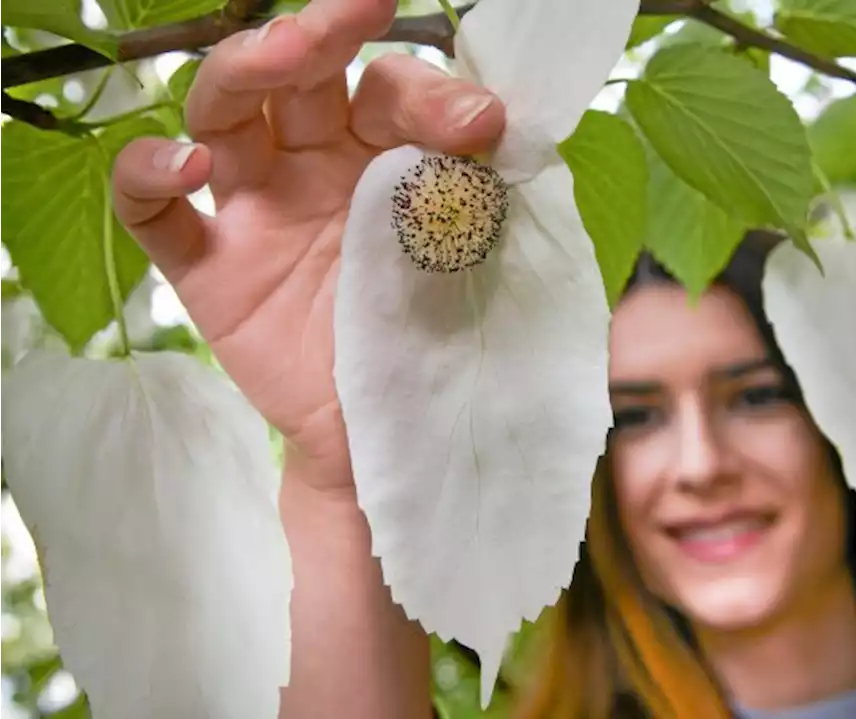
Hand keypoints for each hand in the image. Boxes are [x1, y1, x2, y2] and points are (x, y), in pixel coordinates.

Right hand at [111, 0, 504, 489]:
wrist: (401, 428)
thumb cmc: (440, 331)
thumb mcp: (474, 253)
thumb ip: (479, 185)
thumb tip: (495, 117)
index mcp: (382, 152)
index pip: (387, 90)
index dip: (428, 94)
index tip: (481, 126)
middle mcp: (312, 165)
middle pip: (300, 77)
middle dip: (325, 35)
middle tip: (357, 10)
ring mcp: (255, 210)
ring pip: (224, 112)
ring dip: (247, 71)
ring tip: (283, 55)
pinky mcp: (209, 269)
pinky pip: (152, 211)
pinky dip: (149, 174)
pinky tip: (185, 165)